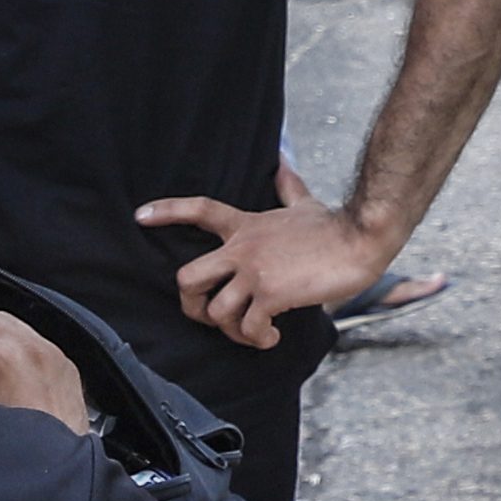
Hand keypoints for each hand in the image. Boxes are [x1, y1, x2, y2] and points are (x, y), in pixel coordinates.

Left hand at [139, 188, 392, 352]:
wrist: (360, 237)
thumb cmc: (334, 225)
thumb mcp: (303, 202)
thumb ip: (287, 186)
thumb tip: (282, 161)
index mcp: (246, 226)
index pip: (199, 210)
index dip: (167, 211)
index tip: (140, 216)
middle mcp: (242, 248)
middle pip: (188, 278)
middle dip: (193, 307)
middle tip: (213, 319)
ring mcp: (254, 271)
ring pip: (216, 312)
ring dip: (232, 333)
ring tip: (255, 335)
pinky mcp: (271, 293)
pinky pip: (247, 327)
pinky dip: (257, 340)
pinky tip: (273, 337)